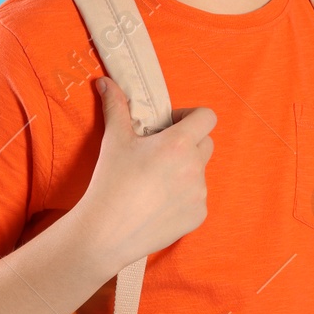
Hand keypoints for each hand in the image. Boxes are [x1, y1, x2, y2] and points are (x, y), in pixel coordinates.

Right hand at [74, 76, 215, 269]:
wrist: (107, 232)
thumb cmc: (110, 182)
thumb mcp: (114, 140)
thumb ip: (116, 107)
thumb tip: (106, 82)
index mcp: (179, 144)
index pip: (207, 117)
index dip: (191, 116)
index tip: (171, 124)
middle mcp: (195, 167)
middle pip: (206, 143)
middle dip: (188, 143)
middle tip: (160, 152)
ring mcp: (199, 194)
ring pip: (199, 172)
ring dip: (184, 171)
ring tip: (154, 182)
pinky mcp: (198, 216)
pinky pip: (197, 198)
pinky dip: (183, 197)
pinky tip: (157, 204)